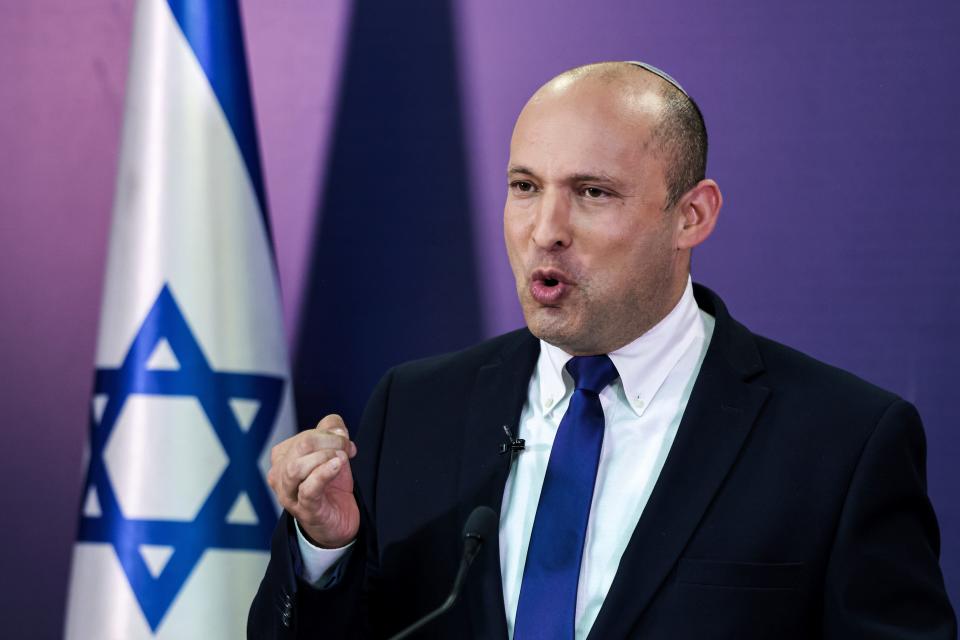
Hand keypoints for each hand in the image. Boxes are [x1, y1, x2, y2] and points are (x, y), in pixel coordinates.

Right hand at [267, 414, 359, 547]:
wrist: (336, 523)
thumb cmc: (331, 487)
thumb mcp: (332, 454)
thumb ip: (332, 432)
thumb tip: (336, 427)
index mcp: (283, 457)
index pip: (305, 435)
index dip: (331, 434)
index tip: (347, 443)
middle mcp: (280, 475)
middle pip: (301, 446)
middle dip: (331, 442)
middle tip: (348, 449)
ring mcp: (289, 495)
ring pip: (297, 467)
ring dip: (325, 457)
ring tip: (342, 459)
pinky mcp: (304, 510)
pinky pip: (308, 489)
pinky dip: (322, 474)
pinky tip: (336, 466)